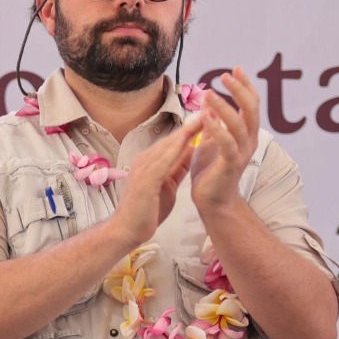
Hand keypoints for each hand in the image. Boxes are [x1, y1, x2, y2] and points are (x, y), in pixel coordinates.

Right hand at [108, 110, 206, 247]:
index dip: (192, 129)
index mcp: (150, 162)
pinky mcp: (145, 180)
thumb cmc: (146, 212)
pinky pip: (163, 161)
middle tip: (211, 107)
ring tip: (205, 117)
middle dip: (192, 124)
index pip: (173, 141)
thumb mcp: (168, 185)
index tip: (210, 116)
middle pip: (172, 139)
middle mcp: (144, 160)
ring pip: (168, 146)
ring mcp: (143, 169)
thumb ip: (177, 168)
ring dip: (187, 131)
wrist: (126, 231)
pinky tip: (189, 140)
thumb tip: (191, 151)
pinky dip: (177, 149)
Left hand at [188, 67, 258, 214]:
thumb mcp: (212, 142)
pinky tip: (205, 116)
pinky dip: (216, 128)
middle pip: (250, 109)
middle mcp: (248, 140)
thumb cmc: (211, 171)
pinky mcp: (230, 164)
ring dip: (224, 106)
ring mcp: (241, 152)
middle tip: (225, 75)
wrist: (212, 200)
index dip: (245, 85)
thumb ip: (215, 124)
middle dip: (239, 90)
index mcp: (245, 133)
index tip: (235, 68)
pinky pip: (226, 143)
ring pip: (238, 124)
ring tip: (209, 93)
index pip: (250, 104)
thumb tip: (211, 105)